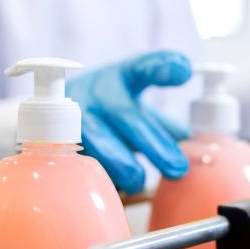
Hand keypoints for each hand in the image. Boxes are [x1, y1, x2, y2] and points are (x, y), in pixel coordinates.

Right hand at [66, 51, 191, 193]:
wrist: (51, 114)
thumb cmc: (106, 113)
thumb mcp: (134, 108)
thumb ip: (165, 125)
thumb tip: (198, 149)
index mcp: (121, 78)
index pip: (143, 67)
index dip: (163, 67)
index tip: (183, 71)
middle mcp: (96, 92)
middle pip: (128, 118)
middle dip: (157, 147)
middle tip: (177, 168)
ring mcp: (73, 117)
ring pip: (105, 148)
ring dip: (129, 170)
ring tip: (139, 178)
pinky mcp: (58, 144)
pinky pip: (86, 168)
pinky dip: (104, 180)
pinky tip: (110, 182)